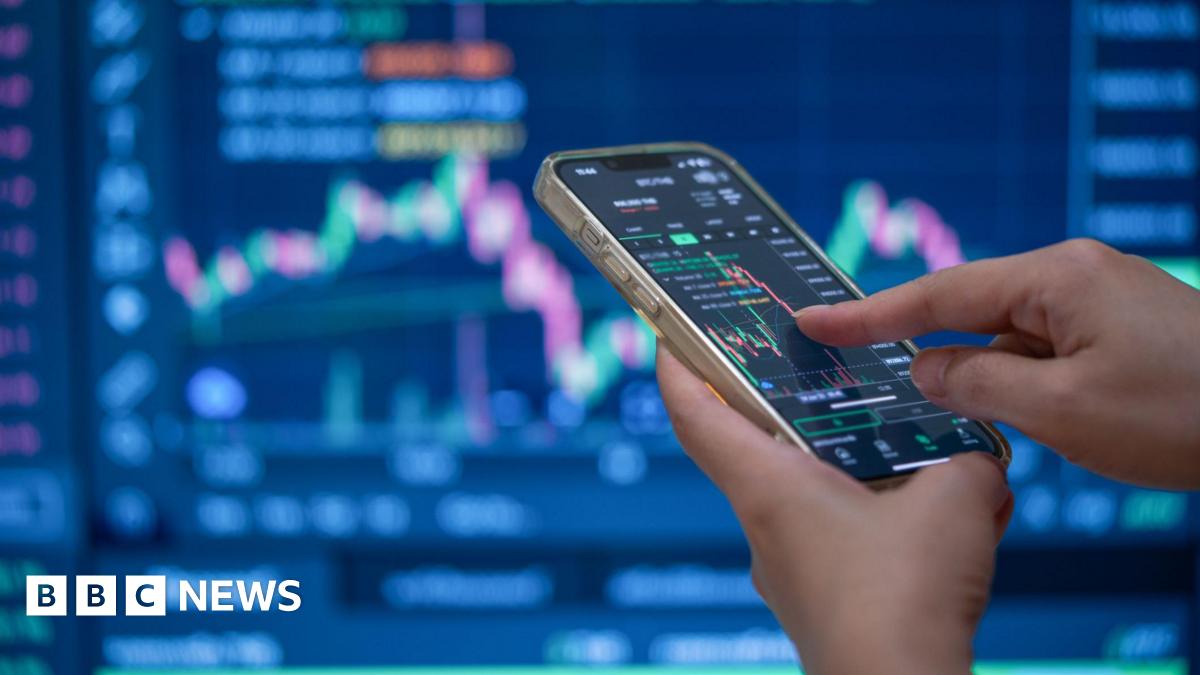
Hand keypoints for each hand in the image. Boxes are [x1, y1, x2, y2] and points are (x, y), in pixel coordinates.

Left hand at [657, 346, 1011, 673]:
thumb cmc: (905, 600)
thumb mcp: (955, 502)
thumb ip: (968, 461)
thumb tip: (977, 462)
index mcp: (768, 487)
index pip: (694, 414)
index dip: (677, 365)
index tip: (670, 332)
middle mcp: (765, 526)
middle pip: (755, 448)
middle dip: (791, 408)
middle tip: (822, 372)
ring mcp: (790, 570)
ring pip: (809, 497)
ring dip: (854, 472)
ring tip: (921, 457)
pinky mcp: (822, 602)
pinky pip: (843, 542)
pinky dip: (882, 522)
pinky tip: (942, 527)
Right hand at [795, 239, 1199, 488]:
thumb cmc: (1183, 414)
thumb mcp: (1062, 411)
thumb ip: (977, 384)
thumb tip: (926, 368)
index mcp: (1054, 279)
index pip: (937, 295)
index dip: (868, 315)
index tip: (812, 320)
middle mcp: (1075, 273)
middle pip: (974, 312)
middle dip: (941, 356)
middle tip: (896, 386)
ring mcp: (1102, 296)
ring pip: (1014, 338)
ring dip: (999, 381)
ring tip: (1023, 422)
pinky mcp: (1122, 324)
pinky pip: (1049, 348)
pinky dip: (1033, 383)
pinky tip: (1055, 419)